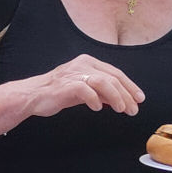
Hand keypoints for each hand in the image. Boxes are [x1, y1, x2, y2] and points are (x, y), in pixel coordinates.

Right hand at [18, 55, 145, 119]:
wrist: (32, 95)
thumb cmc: (57, 93)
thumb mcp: (84, 90)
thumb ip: (101, 92)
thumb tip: (120, 100)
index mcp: (88, 62)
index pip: (115, 73)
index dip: (130, 86)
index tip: (139, 98)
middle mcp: (82, 64)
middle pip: (112, 78)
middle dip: (126, 94)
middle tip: (134, 109)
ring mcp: (74, 73)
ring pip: (103, 82)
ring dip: (116, 97)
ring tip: (121, 109)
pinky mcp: (66, 85)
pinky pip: (86, 91)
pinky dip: (95, 100)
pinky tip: (98, 108)